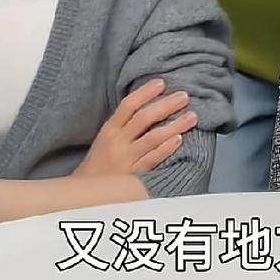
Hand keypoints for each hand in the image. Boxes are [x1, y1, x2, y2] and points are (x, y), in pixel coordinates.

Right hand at [74, 79, 197, 177]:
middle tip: (184, 96)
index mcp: (109, 130)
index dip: (145, 92)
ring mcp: (125, 160)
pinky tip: (179, 139)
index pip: (128, 105)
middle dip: (165, 105)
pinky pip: (152, 159)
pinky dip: (165, 148)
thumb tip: (152, 104)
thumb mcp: (106, 139)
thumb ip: (124, 124)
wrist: (87, 197)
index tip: (162, 83)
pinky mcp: (133, 178)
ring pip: (152, 138)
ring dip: (174, 125)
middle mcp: (117, 143)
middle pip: (143, 118)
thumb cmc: (101, 164)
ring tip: (192, 116)